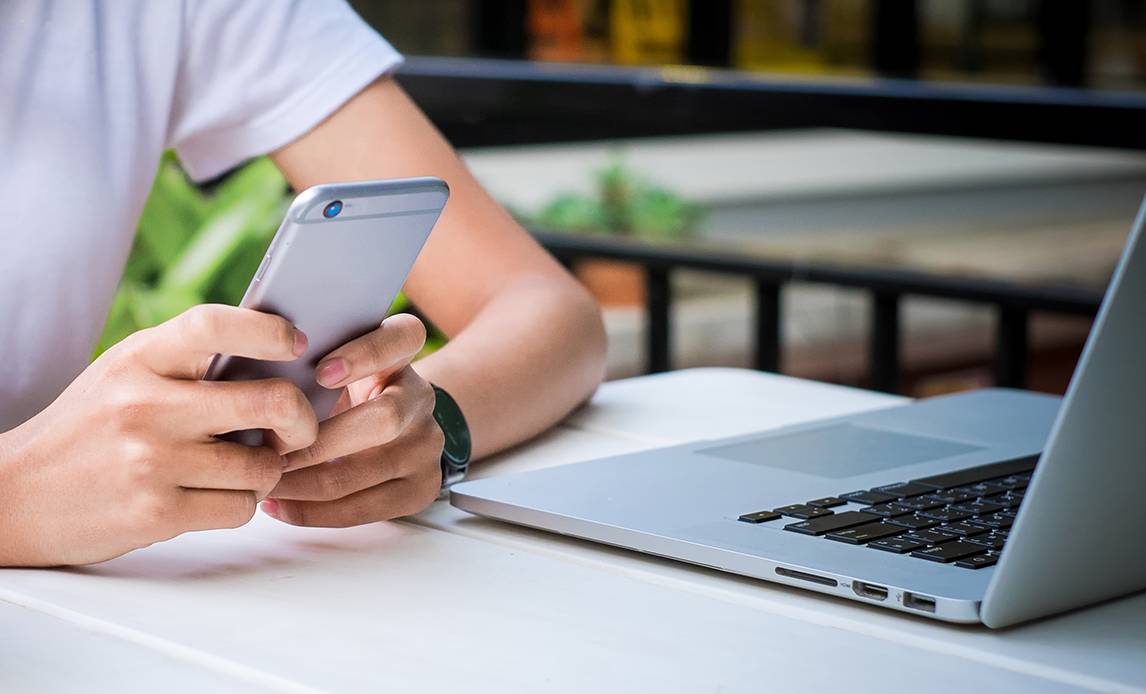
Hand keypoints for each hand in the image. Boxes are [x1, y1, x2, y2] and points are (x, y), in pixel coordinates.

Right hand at [0, 305, 318, 565]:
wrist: (16, 495)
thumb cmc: (87, 429)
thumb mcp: (125, 374)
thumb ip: (187, 361)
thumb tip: (276, 358)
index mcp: (140, 359)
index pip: (214, 325)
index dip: (269, 331)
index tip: (297, 343)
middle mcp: (146, 405)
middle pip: (269, 402)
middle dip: (302, 418)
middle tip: (300, 428)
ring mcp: (152, 460)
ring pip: (262, 464)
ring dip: (267, 470)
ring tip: (246, 466)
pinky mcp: (157, 512)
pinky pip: (240, 507)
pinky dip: (241, 503)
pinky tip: (218, 494)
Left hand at [262, 313, 443, 526]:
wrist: (385, 426)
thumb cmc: (337, 389)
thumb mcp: (330, 361)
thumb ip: (306, 359)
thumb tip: (248, 372)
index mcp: (402, 353)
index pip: (404, 337)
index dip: (366, 354)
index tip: (321, 373)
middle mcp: (421, 397)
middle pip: (385, 419)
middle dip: (320, 441)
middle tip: (270, 450)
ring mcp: (427, 446)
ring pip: (367, 472)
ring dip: (305, 482)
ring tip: (264, 482)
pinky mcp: (421, 488)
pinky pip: (365, 509)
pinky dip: (314, 512)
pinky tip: (279, 505)